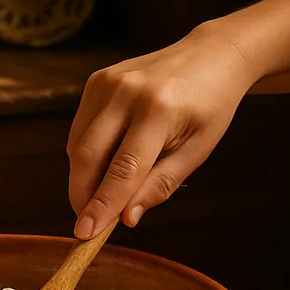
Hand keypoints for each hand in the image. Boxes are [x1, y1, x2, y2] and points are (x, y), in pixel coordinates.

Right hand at [68, 26, 256, 237]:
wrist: (211, 56)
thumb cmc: (208, 108)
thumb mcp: (196, 151)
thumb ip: (160, 185)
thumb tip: (126, 218)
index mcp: (160, 110)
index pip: (123, 169)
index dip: (101, 205)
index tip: (85, 233)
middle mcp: (128, 92)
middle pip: (88, 158)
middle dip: (83, 196)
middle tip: (89, 221)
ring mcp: (107, 83)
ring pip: (78, 147)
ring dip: (84, 178)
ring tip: (106, 190)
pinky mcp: (96, 81)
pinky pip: (80, 131)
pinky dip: (86, 155)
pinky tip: (108, 160)